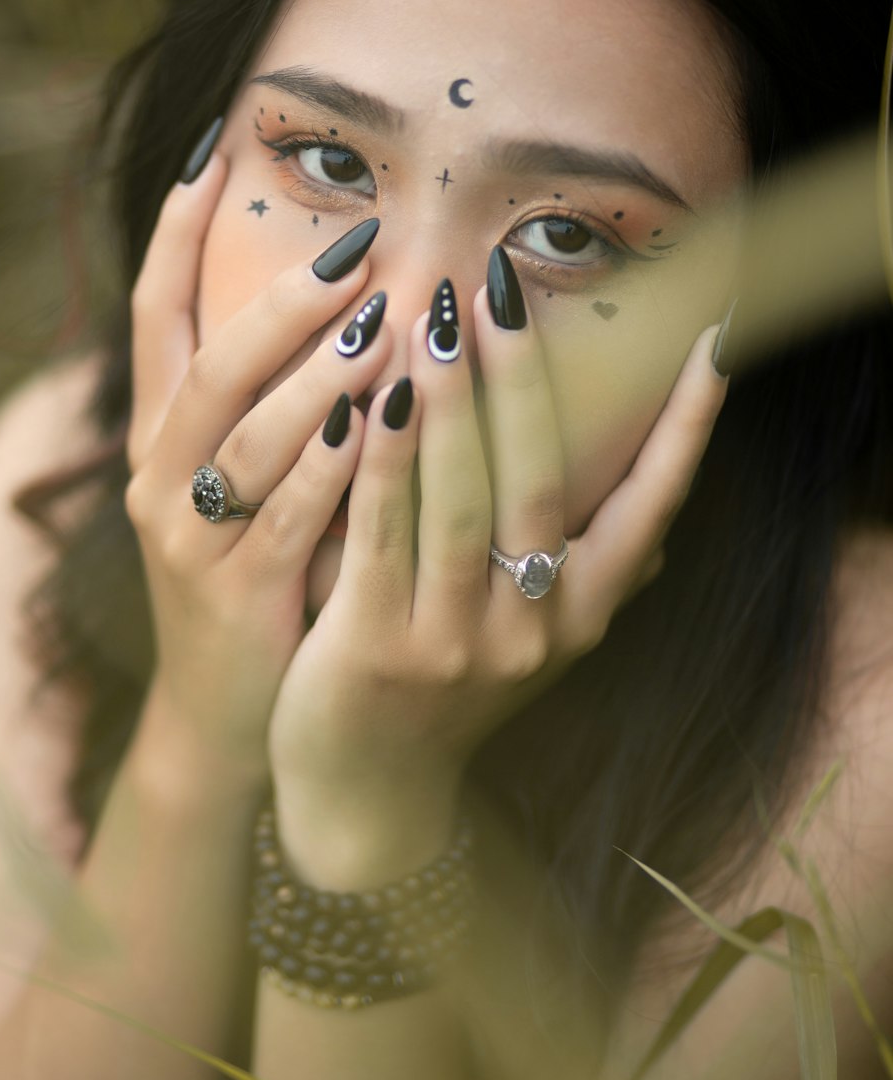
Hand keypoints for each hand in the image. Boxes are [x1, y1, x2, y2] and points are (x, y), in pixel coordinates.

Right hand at [123, 136, 391, 773]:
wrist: (226, 710)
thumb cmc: (253, 570)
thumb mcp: (246, 480)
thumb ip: (276, 397)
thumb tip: (347, 290)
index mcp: (161, 435)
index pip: (155, 311)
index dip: (176, 230)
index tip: (217, 148)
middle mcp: (162, 476)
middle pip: (210, 366)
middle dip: (281, 304)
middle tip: (357, 250)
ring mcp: (192, 537)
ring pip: (247, 438)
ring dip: (314, 377)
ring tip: (379, 322)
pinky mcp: (237, 593)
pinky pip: (286, 517)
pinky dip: (327, 468)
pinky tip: (373, 425)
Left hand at [267, 262, 729, 876]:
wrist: (369, 795)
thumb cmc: (451, 692)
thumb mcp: (537, 644)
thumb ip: (589, 581)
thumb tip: (660, 527)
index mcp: (583, 613)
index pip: (650, 506)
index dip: (683, 427)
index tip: (711, 342)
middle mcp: (534, 628)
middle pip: (541, 483)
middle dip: (524, 378)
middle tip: (503, 284)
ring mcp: (458, 642)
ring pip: (462, 501)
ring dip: (452, 402)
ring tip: (434, 313)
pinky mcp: (376, 647)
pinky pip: (381, 536)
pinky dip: (379, 463)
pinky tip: (368, 396)